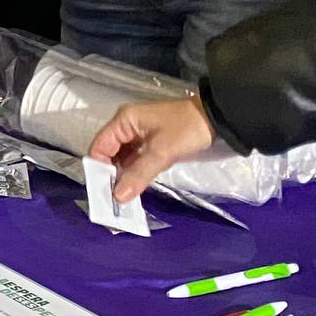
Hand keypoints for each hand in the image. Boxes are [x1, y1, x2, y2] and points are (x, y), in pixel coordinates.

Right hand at [88, 95, 216, 202]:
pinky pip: (136, 158)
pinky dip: (134, 171)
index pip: (100, 146)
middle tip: (113, 197)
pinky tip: (135, 185)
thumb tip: (118, 196)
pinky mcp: (152, 141)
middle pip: (109, 152)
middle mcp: (127, 125)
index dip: (99, 168)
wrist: (217, 119)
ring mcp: (139, 133)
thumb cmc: (186, 129)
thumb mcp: (162, 152)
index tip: (103, 189)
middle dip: (110, 173)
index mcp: (124, 120)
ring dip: (123, 174)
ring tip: (122, 195)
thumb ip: (139, 174)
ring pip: (123, 157)